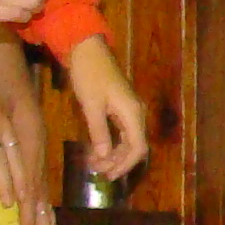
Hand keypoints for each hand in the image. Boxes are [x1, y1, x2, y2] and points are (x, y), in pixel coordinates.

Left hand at [66, 36, 149, 182]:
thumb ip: (99, 132)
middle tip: (96, 172)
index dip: (124, 165)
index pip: (137, 148)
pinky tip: (96, 150)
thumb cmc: (89, 75)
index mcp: (132, 113)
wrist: (87, 49)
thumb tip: (105, 157)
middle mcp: (136, 113)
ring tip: (93, 164)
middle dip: (117, 162)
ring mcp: (129, 110)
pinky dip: (110, 143)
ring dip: (113, 155)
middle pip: (135, 147)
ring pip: (127, 141)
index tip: (108, 176)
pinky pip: (121, 132)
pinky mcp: (120, 107)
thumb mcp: (91, 105)